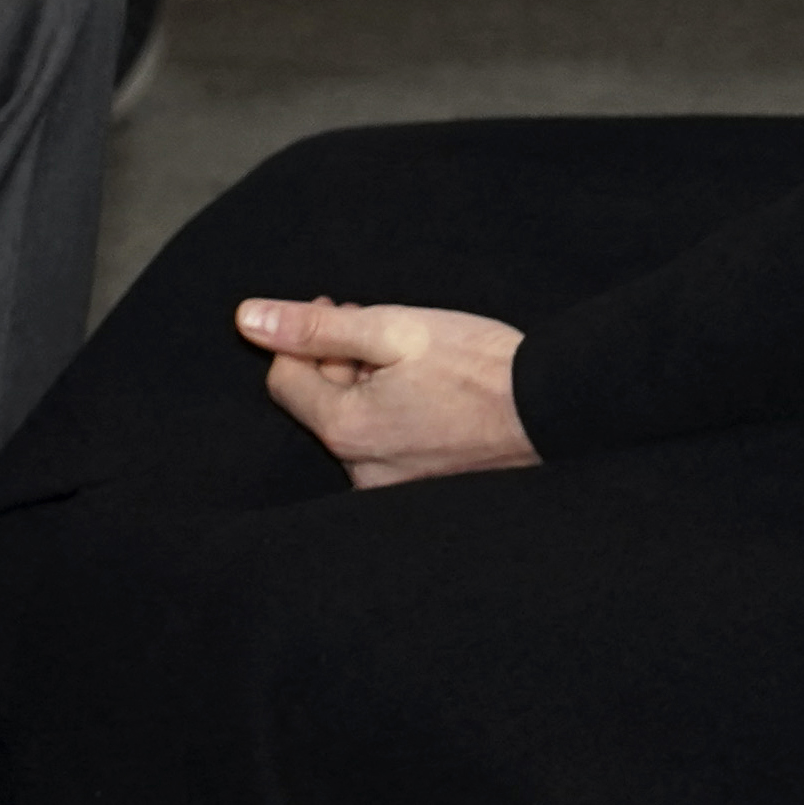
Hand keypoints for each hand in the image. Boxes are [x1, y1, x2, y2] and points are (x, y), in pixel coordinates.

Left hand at [244, 297, 536, 488]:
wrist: (557, 410)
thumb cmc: (481, 365)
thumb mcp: (393, 328)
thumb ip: (315, 327)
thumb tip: (246, 320)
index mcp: (347, 430)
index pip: (283, 379)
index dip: (306, 336)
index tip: (344, 311)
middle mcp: (362, 472)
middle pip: (321, 403)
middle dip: (340, 361)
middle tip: (386, 332)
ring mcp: (393, 488)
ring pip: (354, 424)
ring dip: (370, 387)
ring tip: (417, 362)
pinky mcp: (422, 493)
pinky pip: (386, 447)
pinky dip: (396, 415)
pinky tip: (432, 393)